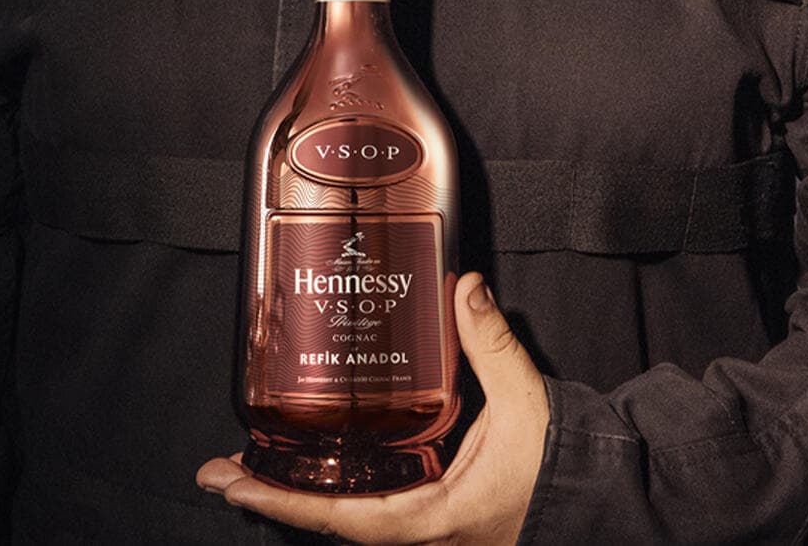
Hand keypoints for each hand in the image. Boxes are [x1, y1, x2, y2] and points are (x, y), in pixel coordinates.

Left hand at [197, 271, 548, 544]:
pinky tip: (306, 466)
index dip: (285, 500)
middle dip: (269, 496)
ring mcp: (420, 524)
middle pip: (327, 521)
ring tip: (244, 468)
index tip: (232, 482)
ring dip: (293, 493)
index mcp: (433, 515)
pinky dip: (328, 490)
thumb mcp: (525, 401)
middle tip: (216, 470)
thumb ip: (491, 344)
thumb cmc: (558, 464)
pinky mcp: (427, 510)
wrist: (590, 497)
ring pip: (343, 517)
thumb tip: (463, 286)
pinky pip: (366, 507)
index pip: (344, 518)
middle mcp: (418, 528)